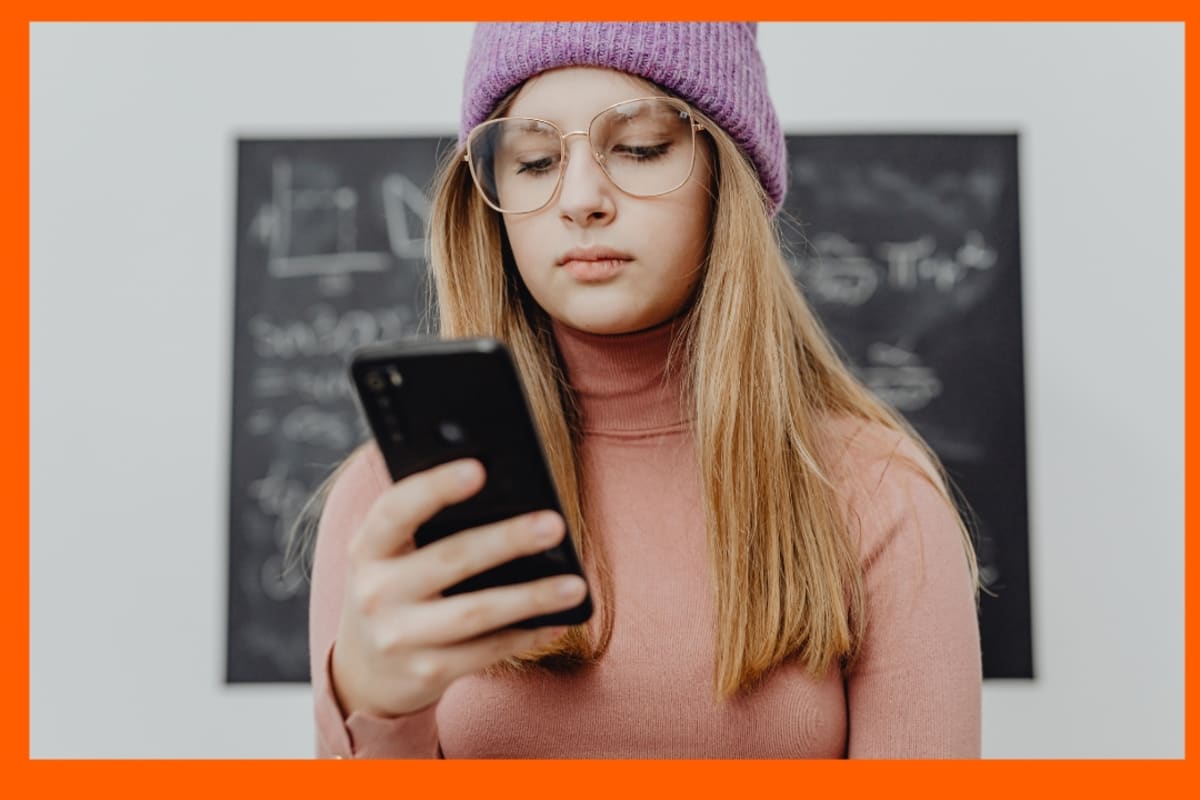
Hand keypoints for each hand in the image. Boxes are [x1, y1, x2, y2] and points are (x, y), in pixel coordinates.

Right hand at [329, 458, 586, 717]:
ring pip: (475, 613)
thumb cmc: (396, 588)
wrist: (366, 671)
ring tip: (575, 584)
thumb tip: (507, 491)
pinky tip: (558, 620)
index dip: (434, 488)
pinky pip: (486, 651)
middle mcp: (376, 592)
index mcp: (368, 548)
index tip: (478, 469)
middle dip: (506, 540)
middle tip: (553, 524)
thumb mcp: (392, 555)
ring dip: (530, 597)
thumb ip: (427, 523)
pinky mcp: (426, 672)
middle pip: (450, 559)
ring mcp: (399, 637)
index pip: (396, 510)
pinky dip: (526, 634)